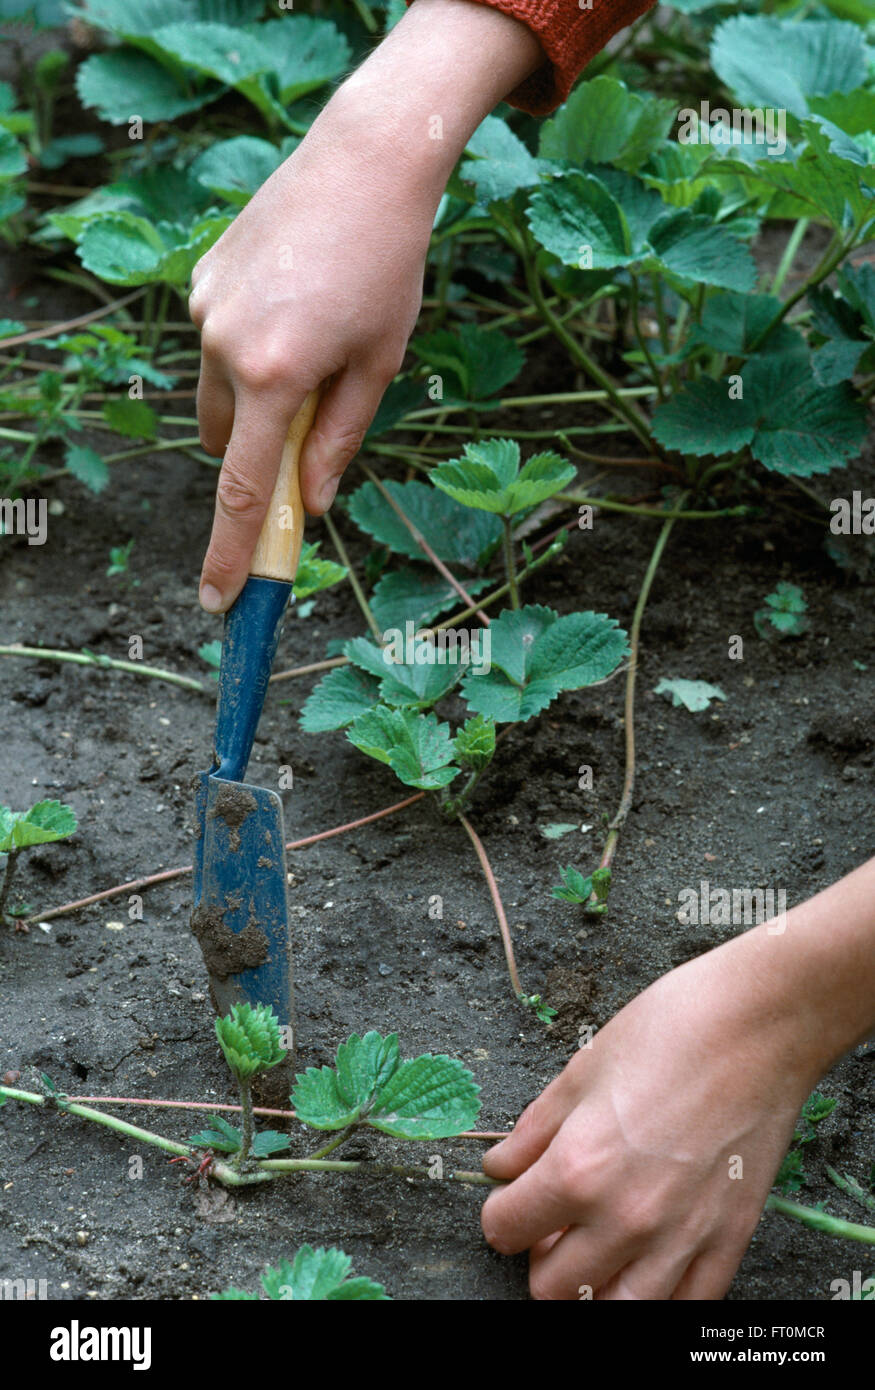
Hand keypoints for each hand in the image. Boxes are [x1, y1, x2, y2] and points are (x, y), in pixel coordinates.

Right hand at [189, 109, 435, 612]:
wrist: (364, 162)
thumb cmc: (388, 267)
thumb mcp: (380, 366)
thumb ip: (340, 442)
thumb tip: (310, 504)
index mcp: (275, 376)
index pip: (243, 489)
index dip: (232, 552)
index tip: (219, 599)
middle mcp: (225, 347)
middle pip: (225, 443)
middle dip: (259, 449)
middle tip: (313, 416)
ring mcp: (206, 311)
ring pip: (218, 394)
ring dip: (254, 398)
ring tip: (313, 337)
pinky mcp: (202, 281)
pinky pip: (217, 345)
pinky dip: (248, 349)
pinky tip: (295, 300)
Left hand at [480, 925, 818, 1298]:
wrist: (758, 1025)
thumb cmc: (671, 1032)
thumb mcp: (581, 1072)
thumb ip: (533, 1131)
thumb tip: (501, 1167)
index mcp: (578, 1169)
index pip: (505, 1229)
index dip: (500, 1212)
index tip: (510, 1198)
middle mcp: (625, 1218)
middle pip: (552, 1287)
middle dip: (540, 1254)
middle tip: (553, 1219)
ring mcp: (681, 1238)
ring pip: (614, 1310)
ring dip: (593, 1285)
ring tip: (596, 1246)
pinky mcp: (729, 1241)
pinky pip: (685, 1306)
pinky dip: (657, 1295)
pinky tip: (648, 1263)